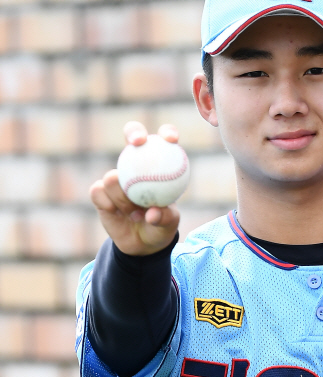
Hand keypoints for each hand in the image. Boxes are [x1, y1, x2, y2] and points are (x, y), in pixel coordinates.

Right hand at [89, 121, 180, 255]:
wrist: (142, 244)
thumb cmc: (161, 227)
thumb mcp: (169, 224)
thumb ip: (164, 217)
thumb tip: (151, 213)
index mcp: (158, 165)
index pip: (163, 140)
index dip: (167, 132)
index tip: (170, 139)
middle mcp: (136, 165)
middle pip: (132, 135)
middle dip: (134, 132)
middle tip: (137, 143)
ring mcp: (116, 177)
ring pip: (112, 176)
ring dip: (122, 197)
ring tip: (134, 213)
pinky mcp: (100, 192)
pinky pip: (98, 191)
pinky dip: (108, 203)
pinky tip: (115, 212)